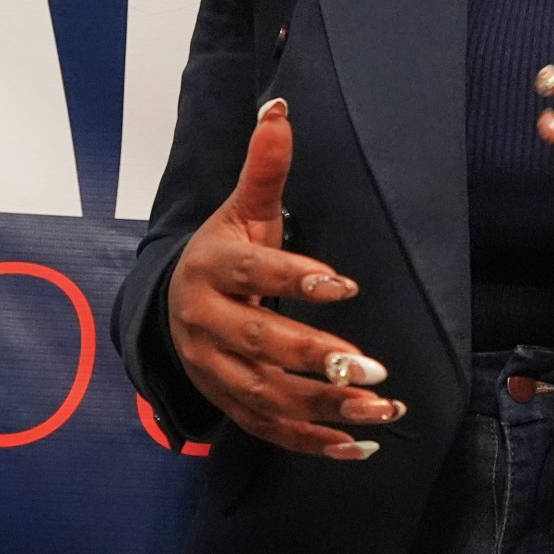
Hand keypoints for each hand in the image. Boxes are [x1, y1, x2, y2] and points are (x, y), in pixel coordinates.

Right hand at [166, 98, 401, 459]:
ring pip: (267, 395)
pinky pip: (267, 428)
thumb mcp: (244, 210)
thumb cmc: (225, 251)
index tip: (346, 286)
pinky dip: (312, 441)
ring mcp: (213, 369)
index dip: (296, 280)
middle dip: (319, 360)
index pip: (253, 273)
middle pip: (261, 344)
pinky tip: (357, 445)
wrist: (172, 303)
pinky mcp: (226, 403)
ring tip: (381, 410)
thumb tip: (280, 108)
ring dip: (326, 408)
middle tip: (375, 370)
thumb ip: (266, 167)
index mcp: (211, 268)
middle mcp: (205, 323)